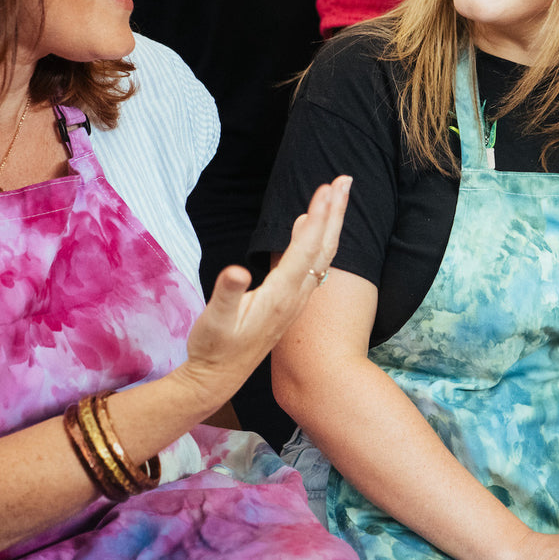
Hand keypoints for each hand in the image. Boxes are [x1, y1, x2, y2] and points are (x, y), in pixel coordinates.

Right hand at [178, 176, 350, 405]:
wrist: (219, 379)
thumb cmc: (214, 349)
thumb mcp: (215, 321)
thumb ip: (228, 295)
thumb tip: (236, 271)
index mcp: (280, 293)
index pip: (305, 247)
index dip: (318, 216)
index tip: (328, 188)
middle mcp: (295, 294)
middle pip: (322, 246)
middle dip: (334, 212)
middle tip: (344, 180)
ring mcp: (294, 299)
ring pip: (321, 255)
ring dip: (330, 224)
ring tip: (335, 196)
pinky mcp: (289, 303)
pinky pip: (312, 264)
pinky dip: (317, 240)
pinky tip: (310, 228)